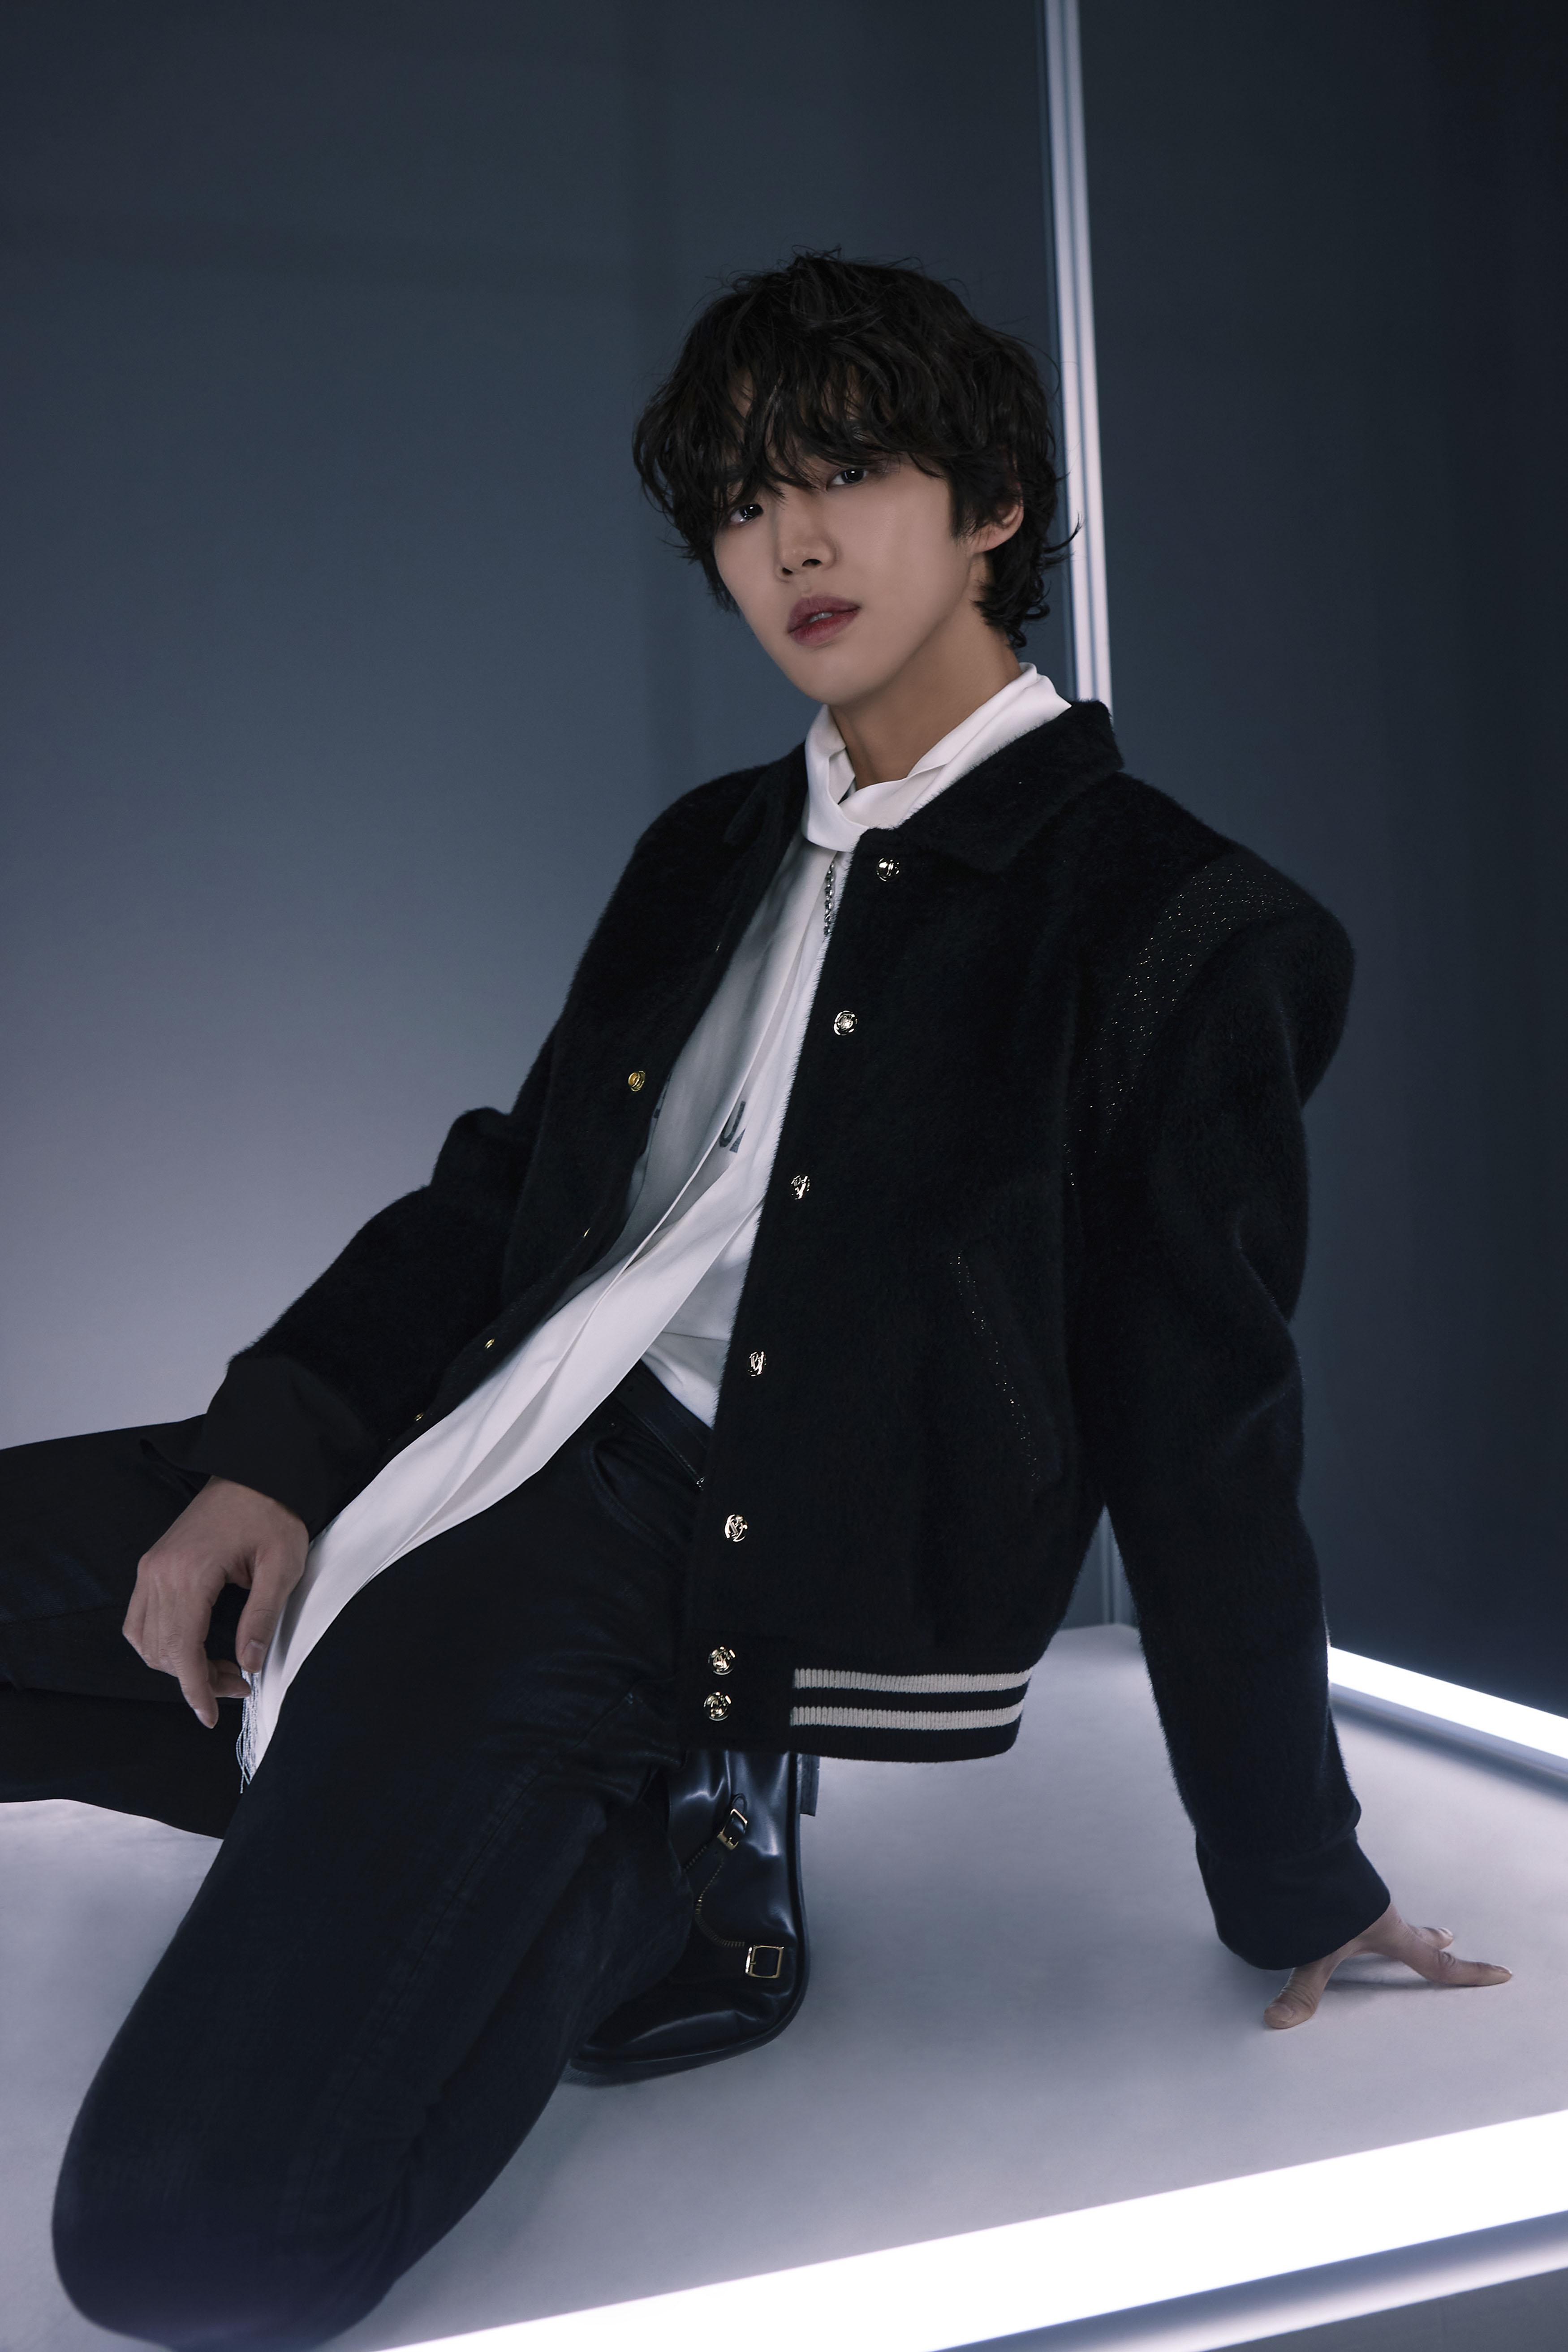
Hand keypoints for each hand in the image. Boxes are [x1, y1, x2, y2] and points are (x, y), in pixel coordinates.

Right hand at [123, 1477, 308, 1728]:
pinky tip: (195, 1646)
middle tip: (238, 1682)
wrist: (255, 1473)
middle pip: (162, 1650)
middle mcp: (159, 1573)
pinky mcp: (153, 1565)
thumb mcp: (282, 1566)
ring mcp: (151, 1568)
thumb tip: (249, 1664)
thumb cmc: (271, 1513)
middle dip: (197, 1679)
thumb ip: (262, 1618)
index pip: (182, 1650)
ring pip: (145, 1639)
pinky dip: (162, 1642)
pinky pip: (141, 1619)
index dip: (196, 1690)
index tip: (210, 1717)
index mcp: (189, 1573)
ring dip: (178, 1663)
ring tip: (223, 1667)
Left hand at [1264, 1900, 1510, 2028]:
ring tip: (1393, 1921)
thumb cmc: (1319, 1899)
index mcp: (1389, 1933)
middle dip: (1431, 1939)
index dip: (1470, 1973)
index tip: (1503, 1973)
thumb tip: (1275, 2022)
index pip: (1437, 1963)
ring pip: (1386, 1911)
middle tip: (1446, 1937)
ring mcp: (1363, 1897)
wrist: (1302, 1844)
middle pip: (1415, 1933)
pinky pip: (1360, 1895)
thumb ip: (1299, 1990)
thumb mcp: (1313, 1952)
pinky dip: (1363, 1900)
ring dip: (1395, 1918)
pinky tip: (1347, 1894)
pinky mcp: (1343, 1880)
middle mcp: (1380, 1915)